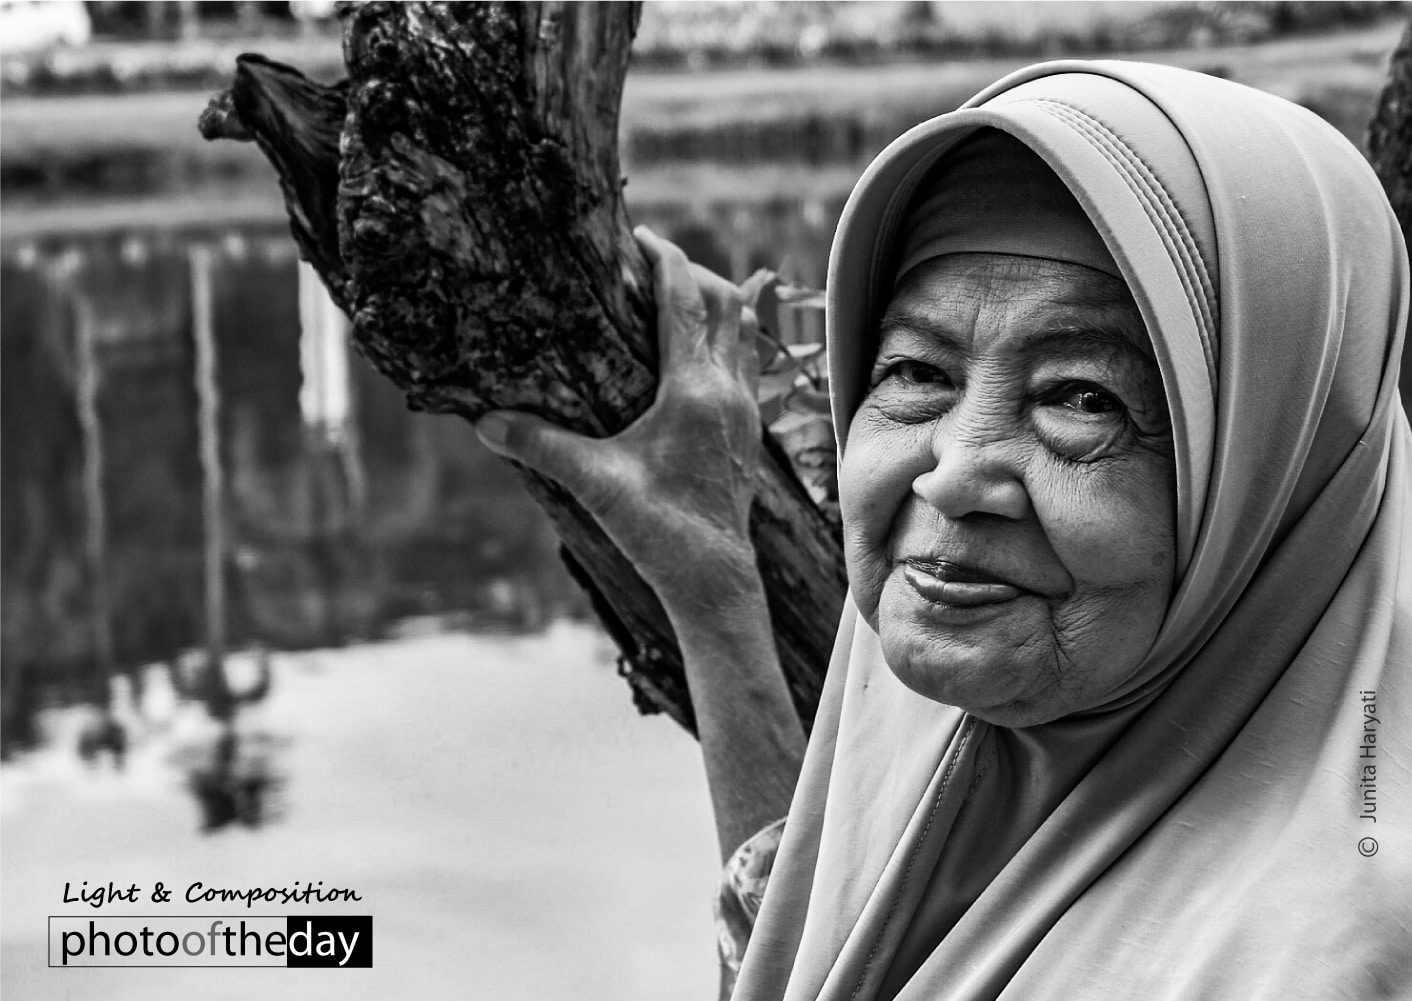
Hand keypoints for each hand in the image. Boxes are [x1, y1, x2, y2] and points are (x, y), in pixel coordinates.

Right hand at [475, 227, 762, 606]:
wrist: (714, 579)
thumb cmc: (659, 531)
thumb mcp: (594, 483)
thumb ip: (539, 446)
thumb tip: (482, 422)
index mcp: (694, 390)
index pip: (685, 300)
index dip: (664, 259)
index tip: (639, 235)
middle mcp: (729, 392)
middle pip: (726, 303)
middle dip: (692, 273)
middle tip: (653, 263)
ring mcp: (745, 413)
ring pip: (743, 333)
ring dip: (717, 304)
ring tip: (679, 297)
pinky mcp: (748, 434)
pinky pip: (746, 365)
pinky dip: (726, 341)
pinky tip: (697, 358)